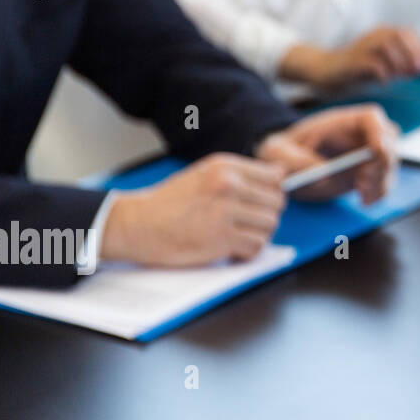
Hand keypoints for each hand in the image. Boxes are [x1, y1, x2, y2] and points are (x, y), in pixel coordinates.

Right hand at [100, 153, 284, 266]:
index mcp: (225, 167)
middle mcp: (228, 185)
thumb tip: (282, 174)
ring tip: (239, 235)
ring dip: (258, 234)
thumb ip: (241, 173)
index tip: (260, 202)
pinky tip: (233, 249)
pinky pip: (256, 246)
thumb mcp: (205, 173)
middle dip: (266, 215)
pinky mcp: (221, 238)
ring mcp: (225, 212)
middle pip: (277, 202)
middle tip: (247, 223)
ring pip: (270, 225)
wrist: (137, 224)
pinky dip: (248, 252)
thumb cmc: (171, 201)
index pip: (276, 177)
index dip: (272, 192)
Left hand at [255, 104, 399, 203]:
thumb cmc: (282, 152)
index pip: (371, 118)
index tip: (376, 151)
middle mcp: (360, 135)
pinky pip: (385, 181)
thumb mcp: (278, 153)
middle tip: (363, 184)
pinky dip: (379, 193)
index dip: (378, 132)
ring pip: (390, 164)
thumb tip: (324, 175)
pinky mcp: (368, 172)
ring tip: (362, 197)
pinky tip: (364, 201)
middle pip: (388, 141)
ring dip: (381, 182)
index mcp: (341, 122)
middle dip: (381, 163)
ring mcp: (367, 154)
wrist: (286, 167)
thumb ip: (297, 162)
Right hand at [280, 27, 419, 89]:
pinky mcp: (352, 61)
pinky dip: (383, 73)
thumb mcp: (384, 66)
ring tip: (402, 76)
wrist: (325, 71)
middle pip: (398, 35)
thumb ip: (403, 65)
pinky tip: (384, 82)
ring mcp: (361, 47)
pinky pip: (372, 63)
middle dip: (413, 52)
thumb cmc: (357, 70)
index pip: (406, 33)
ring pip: (386, 46)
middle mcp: (372, 36)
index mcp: (381, 34)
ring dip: (399, 62)